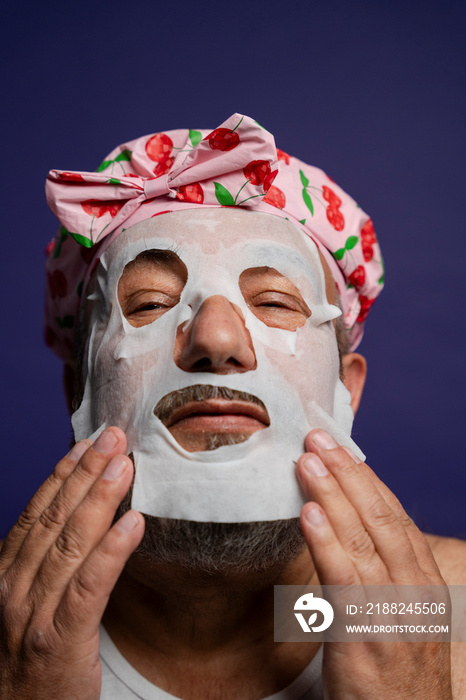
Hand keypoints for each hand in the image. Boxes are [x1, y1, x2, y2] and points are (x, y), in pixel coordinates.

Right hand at [0, 428, 144, 699]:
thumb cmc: (26, 663)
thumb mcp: (23, 606)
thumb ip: (44, 566)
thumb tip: (76, 521)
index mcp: (5, 577)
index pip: (36, 514)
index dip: (63, 475)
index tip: (86, 444)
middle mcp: (13, 589)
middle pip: (55, 518)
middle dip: (86, 472)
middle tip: (112, 437)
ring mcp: (33, 615)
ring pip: (71, 544)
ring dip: (100, 498)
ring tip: (124, 466)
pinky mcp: (60, 641)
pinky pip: (89, 586)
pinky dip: (111, 551)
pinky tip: (132, 524)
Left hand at [297, 429, 451, 699]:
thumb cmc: (396, 673)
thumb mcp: (398, 616)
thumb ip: (379, 574)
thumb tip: (344, 529)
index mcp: (421, 581)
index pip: (394, 516)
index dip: (366, 479)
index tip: (341, 450)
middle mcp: (411, 589)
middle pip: (379, 517)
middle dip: (347, 473)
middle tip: (319, 439)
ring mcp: (391, 611)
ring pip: (361, 539)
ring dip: (332, 494)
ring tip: (307, 462)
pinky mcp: (364, 635)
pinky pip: (343, 579)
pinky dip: (327, 542)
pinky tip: (309, 514)